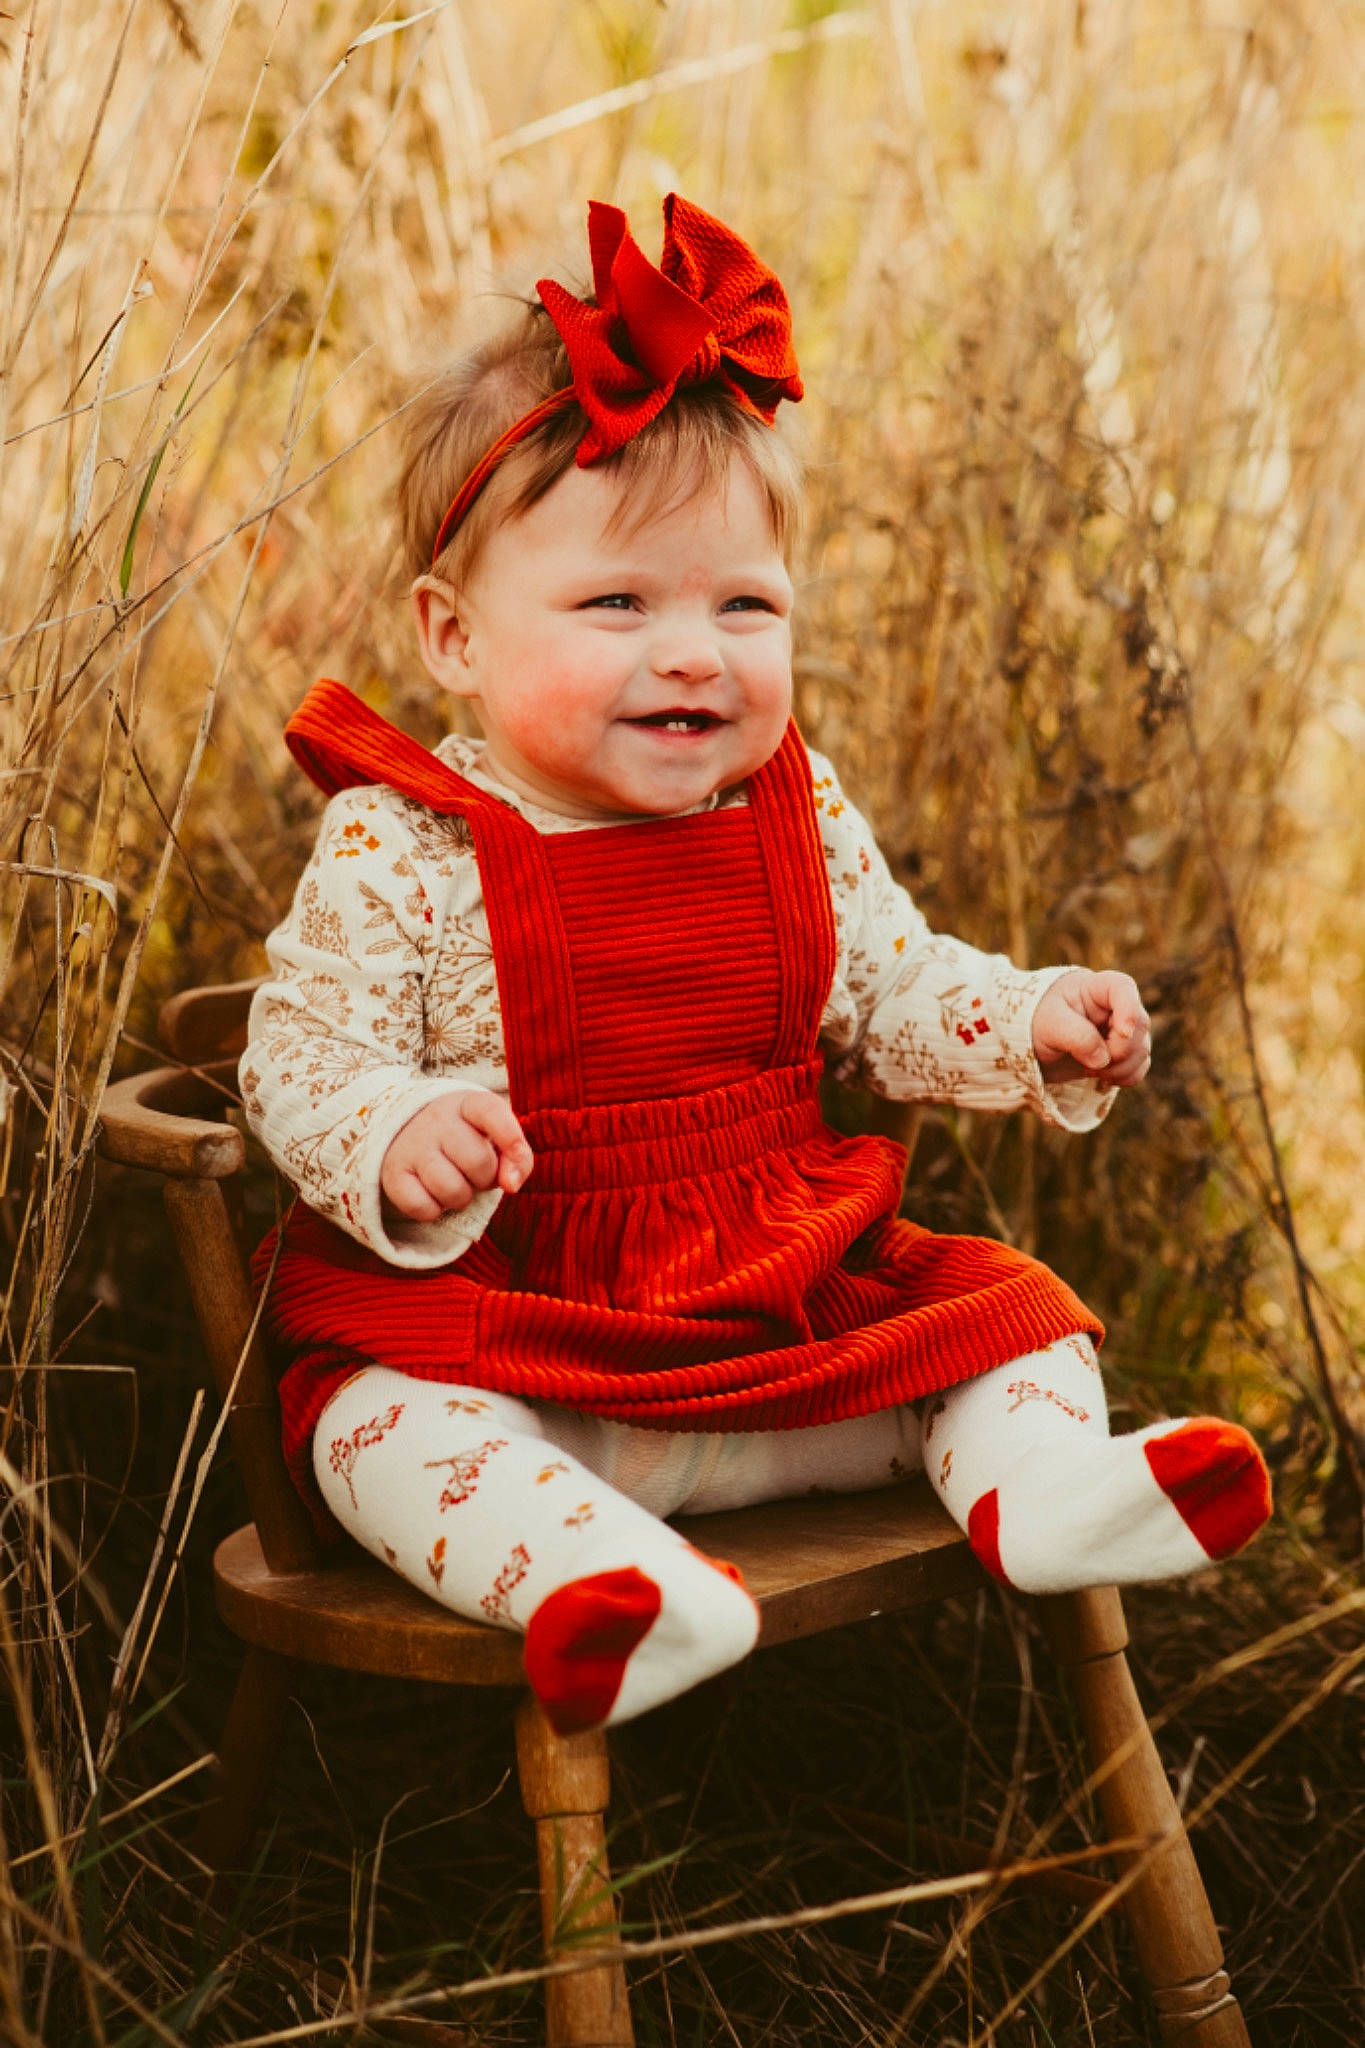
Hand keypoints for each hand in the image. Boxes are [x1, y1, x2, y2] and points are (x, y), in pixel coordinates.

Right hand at [381, 1089, 532, 1222]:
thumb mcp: (493, 1135)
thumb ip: (516, 1157)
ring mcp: (411, 1146)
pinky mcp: (393, 1174)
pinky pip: (423, 1208)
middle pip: (478, 1162)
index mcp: (466, 1104)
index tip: (517, 1153)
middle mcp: (436, 1120)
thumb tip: (512, 1185)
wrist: (405, 1130)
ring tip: (455, 1182)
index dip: (509, 1136)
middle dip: (486, 1178)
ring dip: (462, 1198)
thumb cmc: (464, 1137)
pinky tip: (432, 1193)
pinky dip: (434, 1211)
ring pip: (452, 1190)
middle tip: (475, 1172)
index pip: (490, 1111)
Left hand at [1031, 969, 1151, 1087]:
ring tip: (1089, 1072)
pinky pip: (1140, 1066)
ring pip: (1141, 1050)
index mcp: (1097, 988)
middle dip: (1119, 1051)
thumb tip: (1103, 1059)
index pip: (1124, 988)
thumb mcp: (1049, 1024)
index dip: (1129, 1011)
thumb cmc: (1038, 1022)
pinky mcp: (1123, 1053)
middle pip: (1139, 1026)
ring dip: (1120, 1068)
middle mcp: (1116, 1007)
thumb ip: (1077, 1036)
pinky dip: (1126, 1077)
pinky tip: (1103, 1079)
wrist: (1032, 1044)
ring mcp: (1123, 1031)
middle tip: (1089, 1065)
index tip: (1121, 1033)